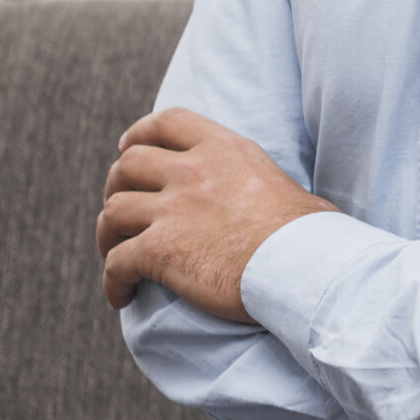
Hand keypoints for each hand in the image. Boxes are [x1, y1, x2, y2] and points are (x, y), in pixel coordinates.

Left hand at [98, 108, 337, 318]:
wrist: (303, 267)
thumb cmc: (311, 236)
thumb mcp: (288, 187)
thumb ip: (267, 185)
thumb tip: (294, 205)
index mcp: (225, 150)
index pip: (167, 123)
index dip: (139, 133)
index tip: (127, 147)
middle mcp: (193, 172)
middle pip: (128, 165)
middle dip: (116, 185)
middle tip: (121, 208)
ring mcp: (173, 210)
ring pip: (113, 211)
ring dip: (108, 233)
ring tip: (114, 252)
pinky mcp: (159, 250)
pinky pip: (116, 264)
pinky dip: (112, 281)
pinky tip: (121, 296)